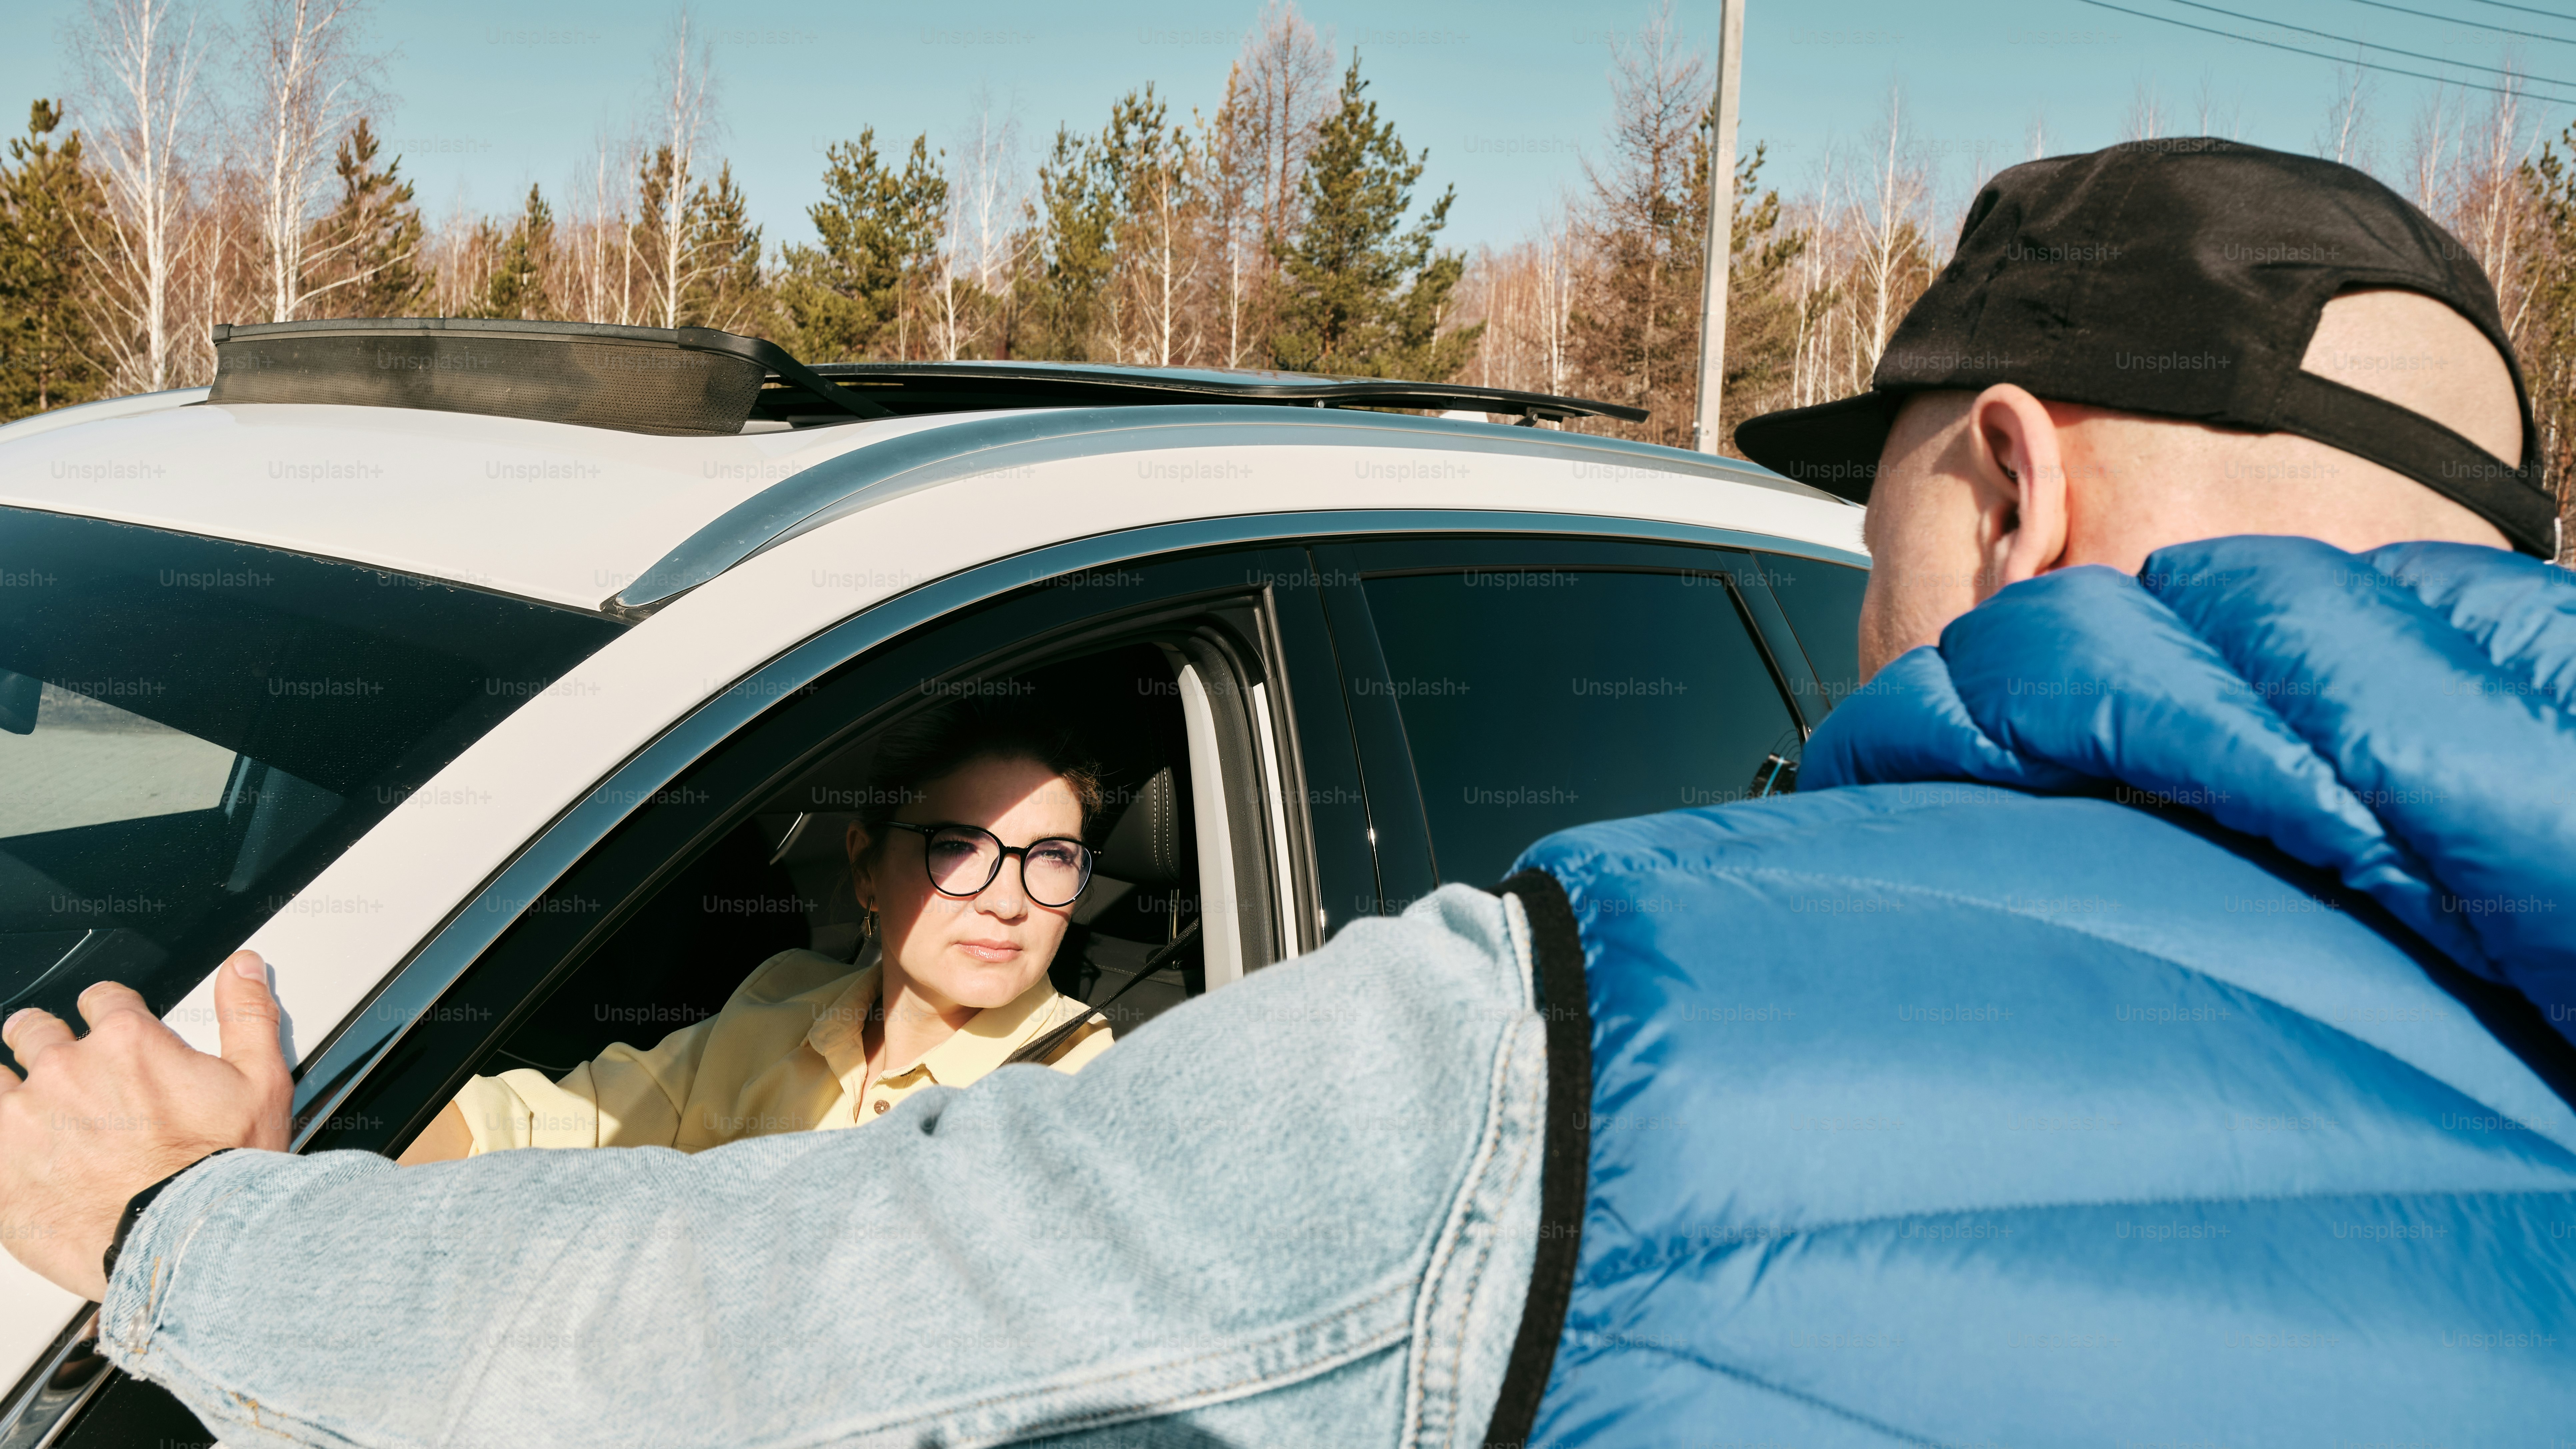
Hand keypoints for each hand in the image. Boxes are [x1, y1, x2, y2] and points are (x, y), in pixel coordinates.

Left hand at [0, 951, 291, 1300]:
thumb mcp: (261, 1083)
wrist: (185, 1242)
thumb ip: (248, 1014)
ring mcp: (24, 1117)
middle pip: (36, 1030)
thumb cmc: (222, 1169)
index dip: (110, 1012)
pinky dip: (3, 1139)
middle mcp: (68, 1069)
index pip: (103, 999)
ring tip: (27, 1109)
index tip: (113, 1032)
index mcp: (128, 1041)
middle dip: (47, 1041)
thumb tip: (242, 967)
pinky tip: (18, 1151)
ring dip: (11, 1086)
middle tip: (66, 1072)